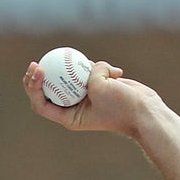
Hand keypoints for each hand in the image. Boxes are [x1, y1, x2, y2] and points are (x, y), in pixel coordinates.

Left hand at [21, 59, 160, 136]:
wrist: (145, 111)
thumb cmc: (122, 106)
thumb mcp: (101, 89)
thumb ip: (89, 74)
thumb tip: (88, 65)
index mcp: (69, 117)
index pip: (42, 104)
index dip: (33, 88)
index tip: (38, 71)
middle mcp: (74, 107)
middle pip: (50, 90)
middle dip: (39, 77)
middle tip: (36, 63)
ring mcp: (85, 96)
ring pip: (71, 77)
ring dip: (76, 68)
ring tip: (79, 64)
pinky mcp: (97, 86)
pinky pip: (90, 71)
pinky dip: (102, 67)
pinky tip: (116, 73)